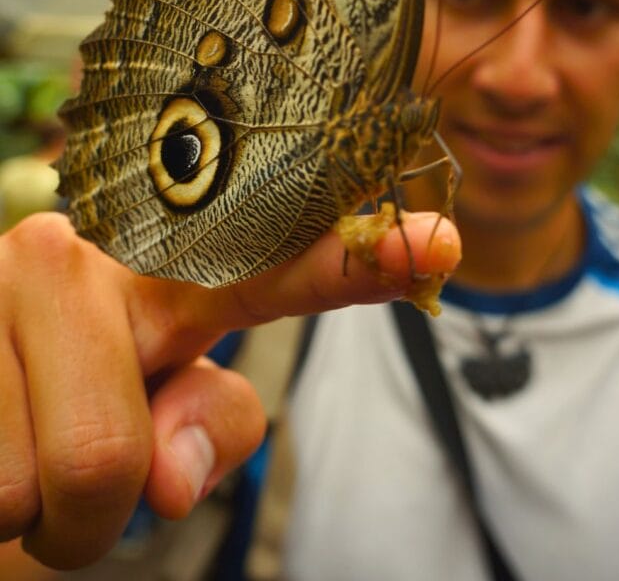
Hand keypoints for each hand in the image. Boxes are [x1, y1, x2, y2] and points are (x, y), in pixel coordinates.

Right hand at [0, 210, 458, 568]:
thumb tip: (172, 478)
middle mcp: (70, 256)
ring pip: (49, 484)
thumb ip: (199, 426)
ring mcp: (0, 280)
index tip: (435, 242)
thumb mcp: (144, 427)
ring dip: (32, 515)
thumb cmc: (53, 420)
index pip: (264, 271)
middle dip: (93, 514)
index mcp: (149, 276)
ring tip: (13, 457)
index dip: (354, 264)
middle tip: (65, 477)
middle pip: (115, 459)